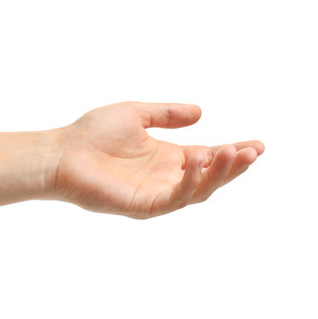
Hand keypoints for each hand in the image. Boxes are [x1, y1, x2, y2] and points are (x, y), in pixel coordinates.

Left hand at [49, 101, 263, 218]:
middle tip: (253, 150)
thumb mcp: (136, 114)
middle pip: (208, 177)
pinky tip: (198, 163)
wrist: (61, 152)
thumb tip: (200, 112)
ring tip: (235, 154)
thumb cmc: (91, 134)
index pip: (206, 158)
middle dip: (233, 166)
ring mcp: (154, 193)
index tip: (256, 144)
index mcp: (165, 158)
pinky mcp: (142, 205)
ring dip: (219, 175)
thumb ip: (166, 114)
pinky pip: (174, 199)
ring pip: (197, 191)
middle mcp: (163, 177)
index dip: (232, 152)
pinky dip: (190, 184)